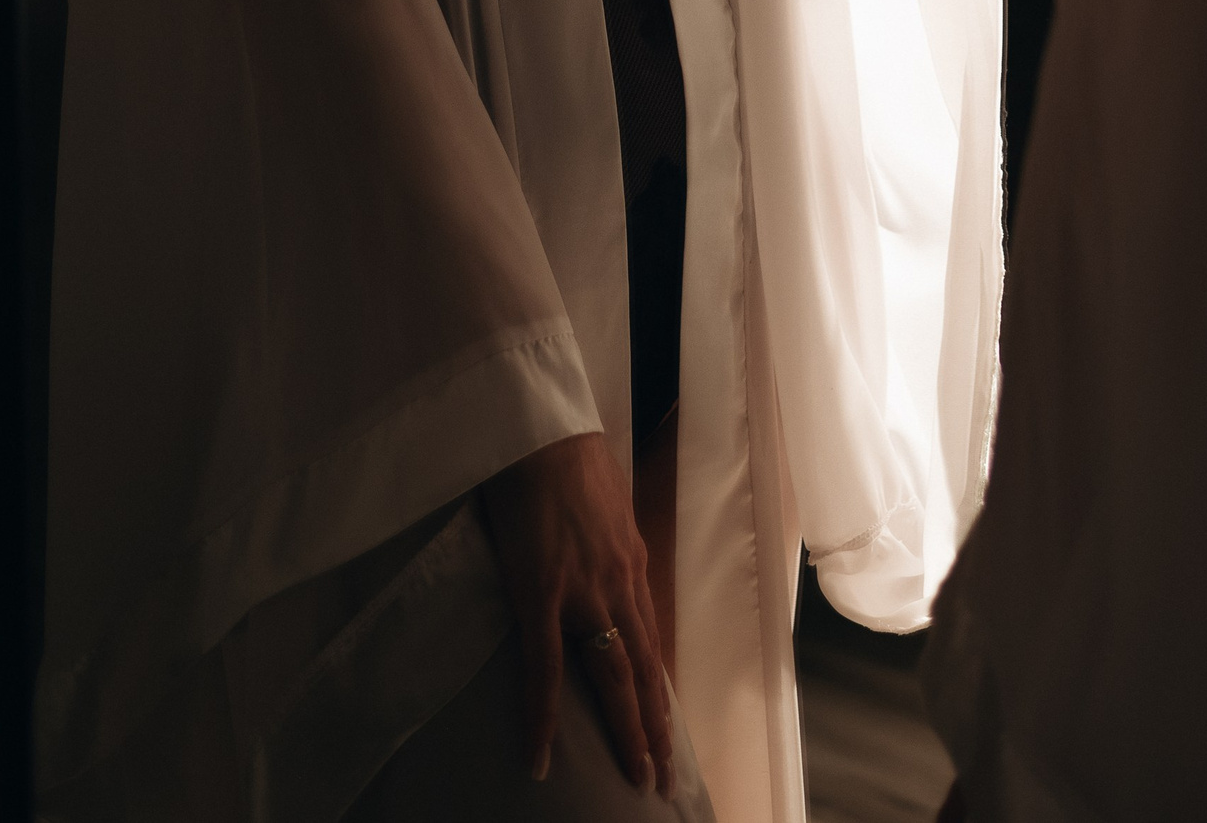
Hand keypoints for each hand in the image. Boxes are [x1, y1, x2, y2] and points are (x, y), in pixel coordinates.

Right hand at [481, 430, 674, 795]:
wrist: (541, 430)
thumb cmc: (566, 455)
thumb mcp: (603, 501)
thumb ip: (606, 536)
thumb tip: (601, 549)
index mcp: (631, 562)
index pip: (650, 637)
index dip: (657, 685)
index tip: (665, 724)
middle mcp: (619, 584)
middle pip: (643, 668)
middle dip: (654, 725)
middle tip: (661, 776)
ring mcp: (582, 593)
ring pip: (612, 675)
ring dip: (625, 730)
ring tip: (634, 775)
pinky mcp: (541, 595)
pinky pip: (544, 669)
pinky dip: (543, 716)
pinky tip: (541, 757)